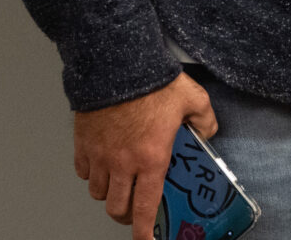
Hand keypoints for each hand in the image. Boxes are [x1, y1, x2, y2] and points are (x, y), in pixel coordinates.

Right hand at [73, 72, 216, 239]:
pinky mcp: (83, 144)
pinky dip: (93, 175)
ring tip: (122, 183)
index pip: (145, 206)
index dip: (144, 230)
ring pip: (99, 192)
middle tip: (135, 210)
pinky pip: (84, 172)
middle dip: (126, 215)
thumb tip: (208, 134)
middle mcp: (123, 163)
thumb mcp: (194, 99)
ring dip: (110, 193)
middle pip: (116, 207)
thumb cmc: (155, 83)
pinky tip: (105, 164)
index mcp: (152, 158)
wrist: (119, 65)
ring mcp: (100, 156)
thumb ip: (205, 121)